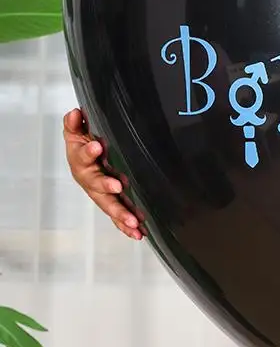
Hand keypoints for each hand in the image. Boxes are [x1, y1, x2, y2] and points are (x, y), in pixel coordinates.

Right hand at [63, 108, 142, 239]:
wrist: (88, 154)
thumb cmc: (84, 141)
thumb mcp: (78, 129)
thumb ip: (76, 123)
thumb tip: (75, 113)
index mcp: (80, 160)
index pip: (83, 154)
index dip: (89, 151)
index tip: (98, 145)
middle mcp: (89, 179)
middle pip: (96, 185)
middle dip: (107, 188)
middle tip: (118, 187)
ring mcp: (100, 192)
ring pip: (109, 204)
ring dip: (120, 214)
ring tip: (134, 222)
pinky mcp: (111, 201)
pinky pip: (117, 215)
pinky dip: (125, 225)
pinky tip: (138, 233)